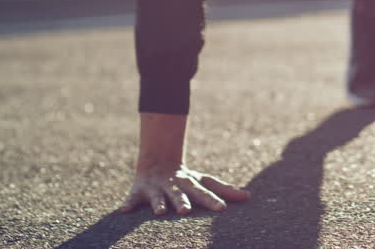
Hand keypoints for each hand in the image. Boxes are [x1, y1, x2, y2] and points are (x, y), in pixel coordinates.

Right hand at [120, 164, 250, 215]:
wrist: (158, 161)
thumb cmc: (186, 178)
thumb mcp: (204, 181)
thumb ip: (224, 189)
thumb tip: (249, 197)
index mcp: (190, 184)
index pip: (203, 192)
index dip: (212, 200)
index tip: (222, 209)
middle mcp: (173, 186)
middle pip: (179, 194)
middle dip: (181, 202)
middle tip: (185, 211)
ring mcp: (156, 188)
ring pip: (158, 197)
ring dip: (158, 204)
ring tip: (160, 212)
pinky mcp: (139, 191)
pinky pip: (133, 198)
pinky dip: (129, 203)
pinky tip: (125, 210)